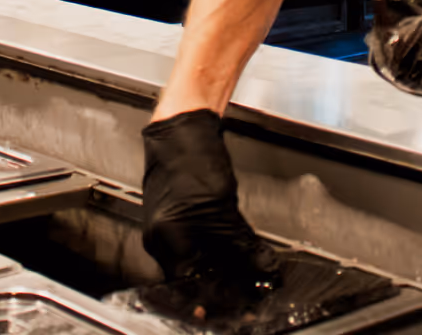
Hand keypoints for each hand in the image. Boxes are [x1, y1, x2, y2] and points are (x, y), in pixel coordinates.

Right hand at [140, 110, 276, 282]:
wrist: (182, 126)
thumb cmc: (193, 155)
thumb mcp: (223, 206)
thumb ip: (241, 242)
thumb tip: (262, 266)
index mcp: (167, 237)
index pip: (194, 280)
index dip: (222, 290)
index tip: (244, 294)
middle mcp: (159, 236)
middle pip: (192, 273)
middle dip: (221, 278)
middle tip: (247, 282)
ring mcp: (162, 226)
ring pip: (193, 258)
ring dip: (219, 262)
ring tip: (243, 262)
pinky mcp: (171, 216)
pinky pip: (192, 242)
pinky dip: (212, 246)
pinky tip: (230, 245)